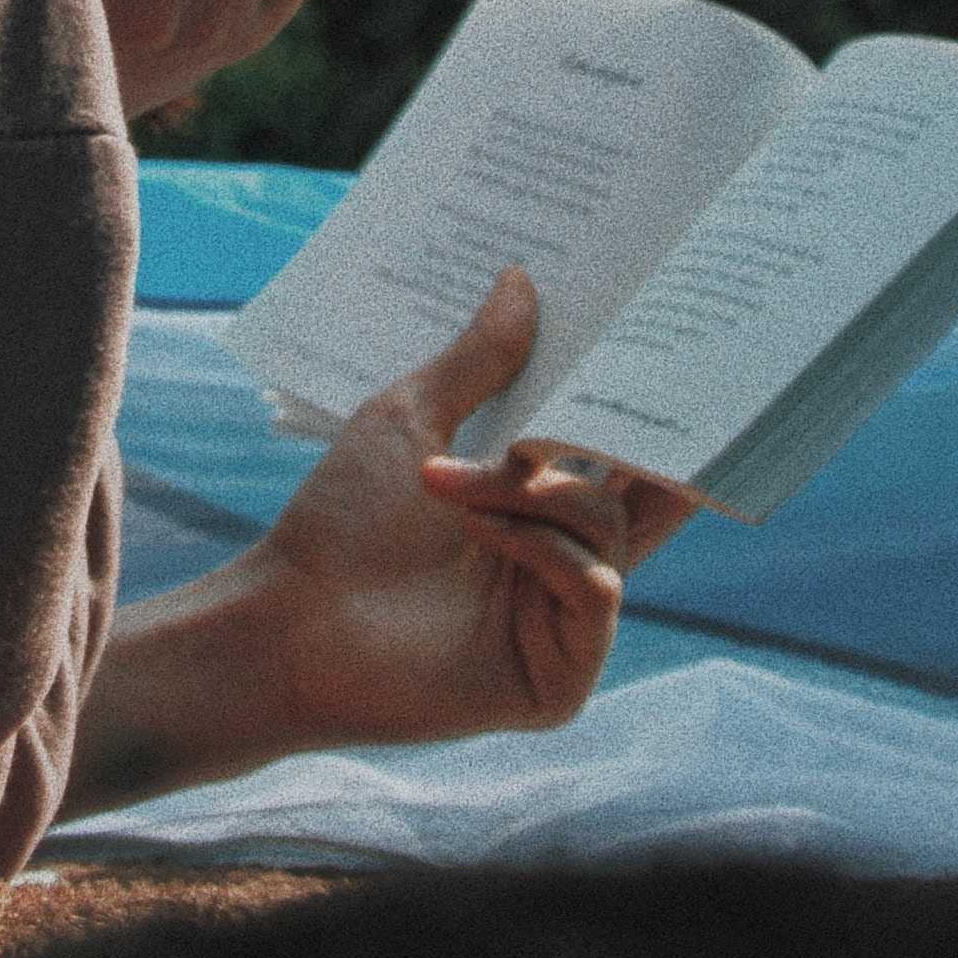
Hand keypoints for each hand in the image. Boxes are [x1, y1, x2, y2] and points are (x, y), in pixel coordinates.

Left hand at [245, 268, 695, 744]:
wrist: (293, 616)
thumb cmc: (342, 521)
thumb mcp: (412, 420)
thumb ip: (477, 358)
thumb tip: (521, 280)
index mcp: (534, 504)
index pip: (615, 452)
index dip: (642, 403)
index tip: (660, 336)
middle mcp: (560, 559)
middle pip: (644, 497)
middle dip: (648, 438)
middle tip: (663, 380)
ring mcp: (562, 620)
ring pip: (606, 528)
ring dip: (537, 490)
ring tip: (458, 481)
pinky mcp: (559, 677)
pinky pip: (596, 591)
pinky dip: (545, 551)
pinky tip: (484, 532)